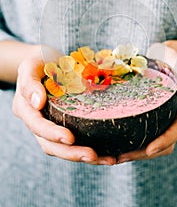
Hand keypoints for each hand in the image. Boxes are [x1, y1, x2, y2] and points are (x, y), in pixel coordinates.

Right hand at [12, 45, 115, 164]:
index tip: (70, 138)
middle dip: (71, 153)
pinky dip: (90, 147)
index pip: (37, 125)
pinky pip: (75, 141)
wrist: (46, 60)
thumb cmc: (39, 60)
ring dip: (82, 156)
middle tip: (92, 155)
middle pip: (50, 144)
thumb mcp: (30, 65)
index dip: (52, 133)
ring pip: (62, 148)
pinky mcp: (64, 124)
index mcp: (25, 108)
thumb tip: (37, 103)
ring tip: (106, 159)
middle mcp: (36, 120)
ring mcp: (50, 124)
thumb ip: (30, 82)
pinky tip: (108, 153)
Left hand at [117, 42, 176, 162]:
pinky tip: (115, 144)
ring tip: (115, 156)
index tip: (149, 150)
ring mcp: (163, 119)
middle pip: (166, 143)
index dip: (166, 140)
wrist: (163, 57)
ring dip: (136, 152)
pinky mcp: (151, 118)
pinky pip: (144, 135)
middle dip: (146, 154)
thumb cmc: (170, 58)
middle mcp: (175, 116)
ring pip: (154, 143)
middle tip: (123, 157)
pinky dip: (132, 142)